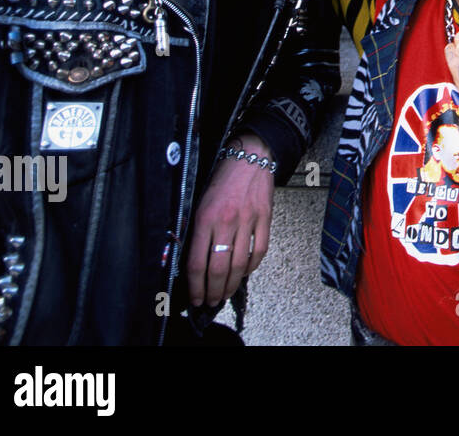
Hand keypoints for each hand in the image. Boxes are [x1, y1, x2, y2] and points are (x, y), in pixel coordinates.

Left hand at [186, 133, 274, 307]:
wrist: (251, 156)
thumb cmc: (223, 177)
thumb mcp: (200, 200)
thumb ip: (196, 228)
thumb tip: (192, 257)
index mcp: (205, 218)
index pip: (197, 262)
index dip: (195, 285)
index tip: (195, 297)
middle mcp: (226, 222)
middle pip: (218, 268)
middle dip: (212, 291)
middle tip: (209, 302)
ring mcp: (248, 221)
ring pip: (238, 264)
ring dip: (230, 285)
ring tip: (224, 294)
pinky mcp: (265, 219)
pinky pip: (259, 251)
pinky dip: (251, 267)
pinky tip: (243, 273)